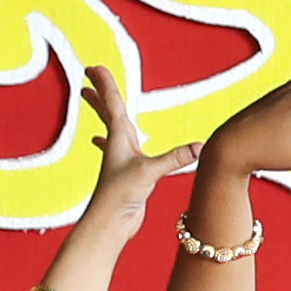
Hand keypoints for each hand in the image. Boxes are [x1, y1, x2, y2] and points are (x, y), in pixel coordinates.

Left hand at [74, 59, 168, 228]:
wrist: (110, 225)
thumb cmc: (120, 196)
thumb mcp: (150, 172)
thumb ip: (174, 158)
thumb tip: (201, 148)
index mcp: (120, 137)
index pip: (112, 103)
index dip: (104, 83)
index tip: (93, 66)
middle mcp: (118, 144)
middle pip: (108, 110)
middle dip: (101, 92)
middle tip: (89, 74)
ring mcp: (122, 158)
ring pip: (113, 127)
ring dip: (106, 111)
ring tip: (98, 101)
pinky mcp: (127, 172)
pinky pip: (120, 149)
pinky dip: (111, 140)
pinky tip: (103, 141)